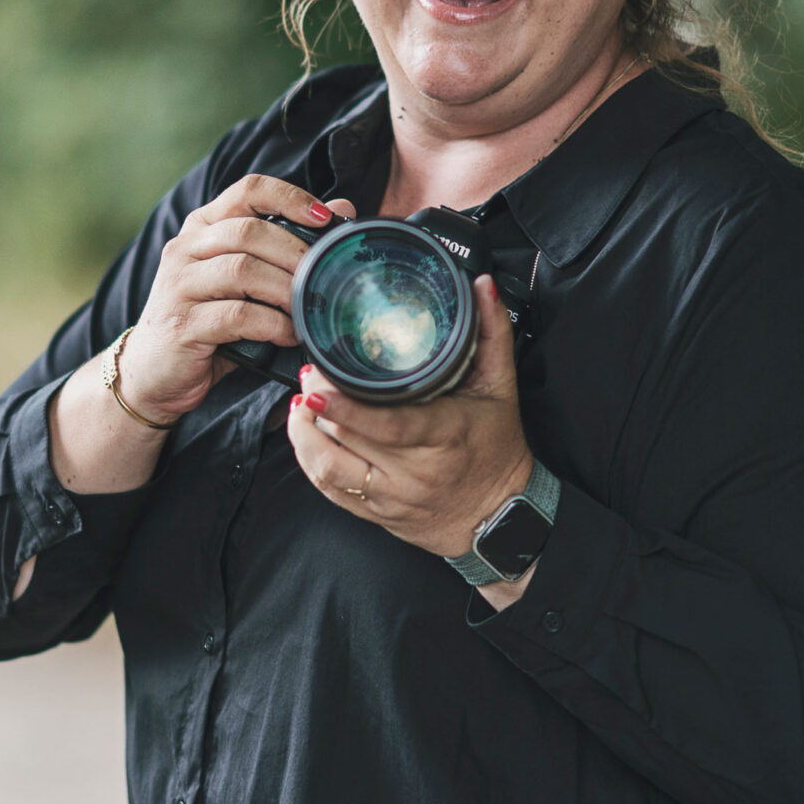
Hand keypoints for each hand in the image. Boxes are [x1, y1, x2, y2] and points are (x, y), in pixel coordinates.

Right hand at [115, 175, 356, 426]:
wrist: (154, 373)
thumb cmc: (209, 322)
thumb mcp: (246, 280)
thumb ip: (285, 245)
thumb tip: (341, 208)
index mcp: (203, 227)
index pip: (248, 190)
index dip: (290, 197)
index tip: (325, 218)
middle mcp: (185, 248)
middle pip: (249, 232)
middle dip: (296, 253)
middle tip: (325, 276)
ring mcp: (178, 285)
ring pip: (242, 270)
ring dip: (286, 290)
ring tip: (310, 308)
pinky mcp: (181, 324)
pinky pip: (236, 316)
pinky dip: (272, 324)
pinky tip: (289, 334)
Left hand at [286, 276, 533, 574]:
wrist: (497, 518)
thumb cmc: (497, 449)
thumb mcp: (502, 388)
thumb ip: (493, 334)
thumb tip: (481, 285)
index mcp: (446, 437)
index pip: (389, 426)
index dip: (347, 409)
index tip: (318, 389)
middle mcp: (415, 472)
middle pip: (349, 439)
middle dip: (319, 404)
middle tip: (311, 373)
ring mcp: (392, 497)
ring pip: (330, 470)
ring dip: (305, 435)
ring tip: (302, 403)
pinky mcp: (375, 513)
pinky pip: (330, 491)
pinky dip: (311, 459)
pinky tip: (306, 433)